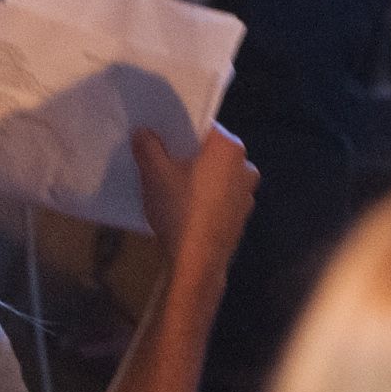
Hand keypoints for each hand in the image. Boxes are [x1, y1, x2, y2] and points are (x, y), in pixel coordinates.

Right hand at [129, 121, 257, 274]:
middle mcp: (246, 165)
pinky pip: (221, 199)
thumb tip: (143, 131)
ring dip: (200, 180)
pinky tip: (186, 211)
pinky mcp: (242, 217)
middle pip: (213, 152)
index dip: (182, 132)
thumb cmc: (179, 209)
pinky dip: (206, 201)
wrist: (197, 263)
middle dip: (190, 157)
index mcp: (229, 147)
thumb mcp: (155, 174)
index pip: (205, 128)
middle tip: (164, 164)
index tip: (164, 140)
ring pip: (218, 177)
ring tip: (173, 190)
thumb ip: (148, 147)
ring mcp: (247, 193)